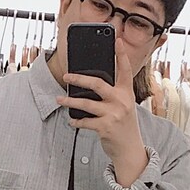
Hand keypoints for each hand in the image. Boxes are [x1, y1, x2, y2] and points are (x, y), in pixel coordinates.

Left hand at [59, 39, 148, 186]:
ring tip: (59, 100)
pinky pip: (84, 121)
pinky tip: (71, 120)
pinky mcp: (105, 127)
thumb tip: (90, 83)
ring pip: (86, 103)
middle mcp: (121, 101)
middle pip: (97, 84)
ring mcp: (113, 114)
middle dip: (79, 79)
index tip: (117, 40)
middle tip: (67, 76)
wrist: (130, 149)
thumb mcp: (124, 106)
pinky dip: (76, 121)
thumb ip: (113, 94)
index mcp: (127, 93)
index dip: (122, 54)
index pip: (125, 69)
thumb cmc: (124, 125)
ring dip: (70, 101)